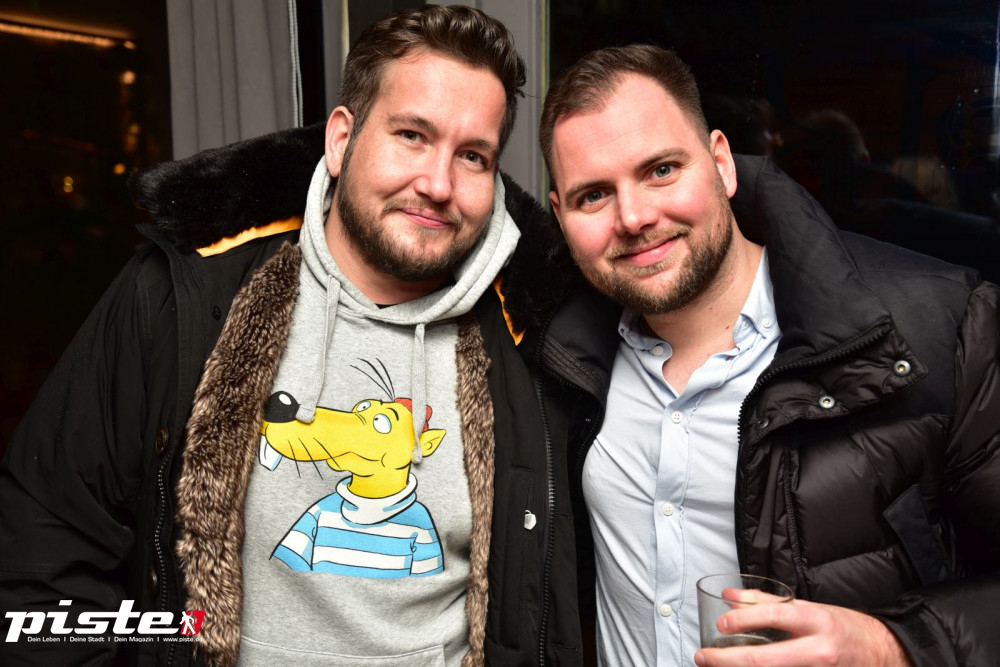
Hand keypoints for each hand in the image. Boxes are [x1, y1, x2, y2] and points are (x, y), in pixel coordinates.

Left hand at [693, 599, 912, 666]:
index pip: (775, 616)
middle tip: (704, 657)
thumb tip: (729, 596)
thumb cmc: (841, 627)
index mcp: (815, 620)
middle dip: (727, 660)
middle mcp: (818, 650)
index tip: (720, 624)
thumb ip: (766, 602)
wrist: (883, 652)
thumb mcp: (807, 608)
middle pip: (766, 659)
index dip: (744, 619)